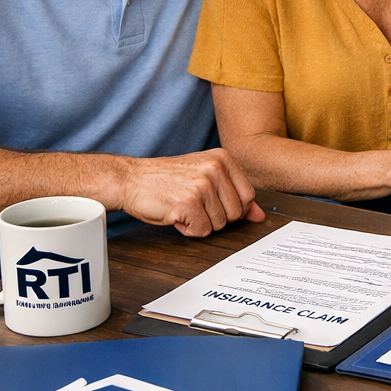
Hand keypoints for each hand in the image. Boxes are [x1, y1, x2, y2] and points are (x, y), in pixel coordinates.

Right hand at [111, 149, 263, 236]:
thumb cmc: (166, 180)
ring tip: (182, 207)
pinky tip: (175, 215)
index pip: (248, 196)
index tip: (212, 203)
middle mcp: (215, 169)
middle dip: (215, 216)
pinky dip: (187, 229)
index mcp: (222, 158)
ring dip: (200, 223)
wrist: (130, 179)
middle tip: (193, 204)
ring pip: (220, 224)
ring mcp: (202, 186)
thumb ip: (234, 194)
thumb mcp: (204, 178)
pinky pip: (202, 231)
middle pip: (236, 213)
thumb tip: (260, 216)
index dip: (231, 207)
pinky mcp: (188, 203)